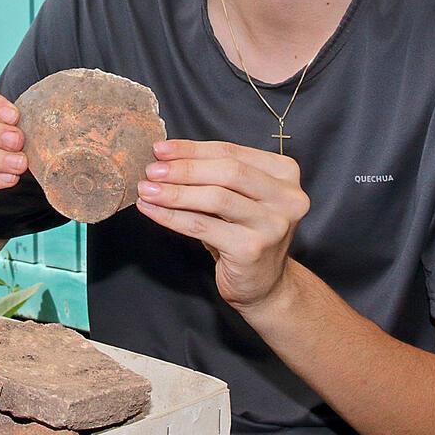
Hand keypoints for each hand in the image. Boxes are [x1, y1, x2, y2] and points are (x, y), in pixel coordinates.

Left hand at [134, 139, 309, 308]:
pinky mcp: (252, 249)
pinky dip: (172, 217)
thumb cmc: (245, 234)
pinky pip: (203, 226)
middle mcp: (287, 197)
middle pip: (228, 172)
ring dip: (175, 192)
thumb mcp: (238, 198)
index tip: (161, 149)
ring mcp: (273, 224)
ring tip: (147, 189)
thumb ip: (214, 175)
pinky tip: (152, 210)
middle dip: (185, 168)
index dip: (193, 149)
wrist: (264, 285)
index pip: (232, 152)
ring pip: (216, 198)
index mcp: (285, 174)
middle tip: (152, 170)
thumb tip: (166, 159)